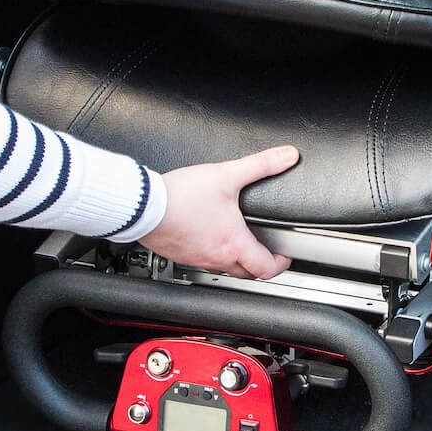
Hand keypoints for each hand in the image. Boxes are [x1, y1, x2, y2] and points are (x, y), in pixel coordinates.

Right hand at [142, 146, 299, 279]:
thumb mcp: (227, 175)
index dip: (280, 264)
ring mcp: (196, 259)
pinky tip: (207, 237)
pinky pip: (201, 262)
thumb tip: (287, 156)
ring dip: (235, 261)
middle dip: (259, 265)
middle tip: (264, 252)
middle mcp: (216, 257)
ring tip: (238, 243)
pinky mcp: (179, 255)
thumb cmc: (181, 196)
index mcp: (233, 243)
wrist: (144, 206)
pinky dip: (210, 254)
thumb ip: (261, 164)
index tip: (283, 256)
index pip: (266, 268)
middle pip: (246, 274)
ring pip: (223, 269)